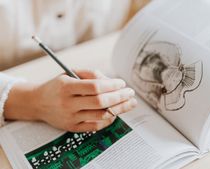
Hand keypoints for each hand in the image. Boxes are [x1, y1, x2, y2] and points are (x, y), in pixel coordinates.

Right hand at [4, 70, 136, 131]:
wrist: (38, 102)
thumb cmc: (58, 85)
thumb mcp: (71, 73)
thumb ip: (91, 74)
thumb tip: (112, 83)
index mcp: (66, 87)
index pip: (95, 86)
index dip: (112, 85)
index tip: (122, 83)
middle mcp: (68, 104)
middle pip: (101, 102)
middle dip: (120, 97)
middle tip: (131, 93)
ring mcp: (70, 118)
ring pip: (101, 115)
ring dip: (119, 109)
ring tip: (130, 103)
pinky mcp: (73, 127)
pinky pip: (96, 125)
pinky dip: (109, 119)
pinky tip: (116, 112)